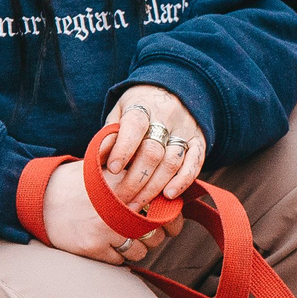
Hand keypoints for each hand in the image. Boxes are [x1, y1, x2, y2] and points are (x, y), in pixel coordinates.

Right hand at [42, 161, 170, 266]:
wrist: (41, 197)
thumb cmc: (80, 184)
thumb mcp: (109, 169)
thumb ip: (138, 177)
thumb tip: (169, 192)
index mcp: (127, 182)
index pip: (164, 206)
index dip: (171, 217)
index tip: (170, 221)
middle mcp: (119, 205)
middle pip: (155, 233)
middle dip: (154, 235)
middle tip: (145, 231)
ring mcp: (106, 228)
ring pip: (140, 250)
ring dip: (137, 248)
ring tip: (124, 237)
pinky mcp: (92, 246)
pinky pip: (119, 260)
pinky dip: (117, 255)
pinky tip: (107, 243)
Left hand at [101, 86, 207, 215]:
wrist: (174, 91)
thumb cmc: (139, 107)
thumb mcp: (120, 111)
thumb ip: (110, 133)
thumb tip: (97, 159)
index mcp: (144, 106)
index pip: (135, 127)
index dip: (123, 149)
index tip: (112, 169)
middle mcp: (168, 117)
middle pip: (153, 151)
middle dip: (135, 180)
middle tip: (120, 201)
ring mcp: (186, 129)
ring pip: (172, 161)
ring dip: (154, 187)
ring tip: (137, 206)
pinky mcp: (200, 141)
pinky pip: (195, 163)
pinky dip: (183, 181)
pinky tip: (169, 196)